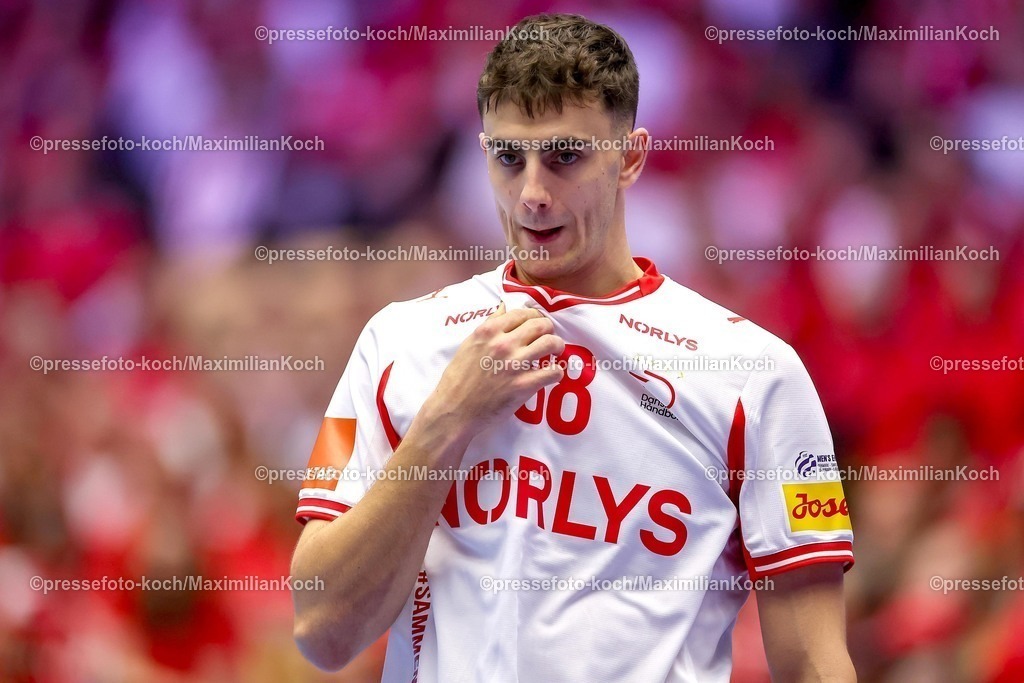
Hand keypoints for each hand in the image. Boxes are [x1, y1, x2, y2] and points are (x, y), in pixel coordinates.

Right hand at [422, 302, 564, 437]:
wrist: (455, 410)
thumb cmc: (458, 378)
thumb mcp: (469, 344)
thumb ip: (489, 324)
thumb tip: (504, 307)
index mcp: (489, 331)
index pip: (522, 313)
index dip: (534, 316)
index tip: (537, 323)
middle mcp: (504, 344)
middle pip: (540, 325)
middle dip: (548, 328)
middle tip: (548, 336)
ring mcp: (515, 364)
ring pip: (551, 343)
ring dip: (557, 346)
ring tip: (555, 352)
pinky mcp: (524, 386)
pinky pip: (553, 372)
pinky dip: (556, 372)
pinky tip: (552, 374)